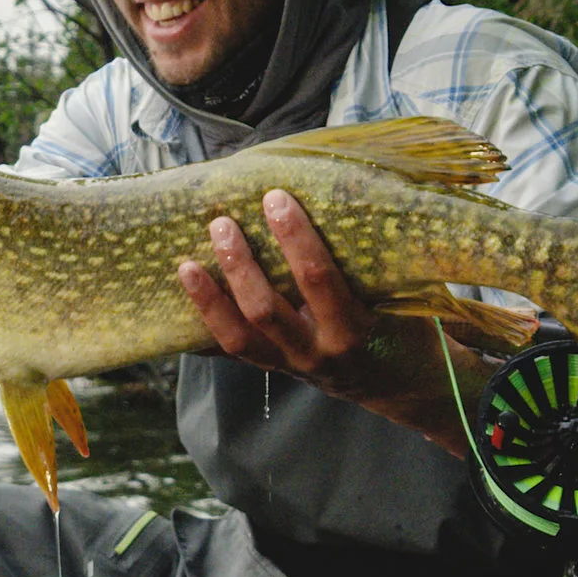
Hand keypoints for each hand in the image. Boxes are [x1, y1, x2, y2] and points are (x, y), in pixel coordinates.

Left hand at [176, 189, 476, 454]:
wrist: (402, 385)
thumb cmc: (404, 327)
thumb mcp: (399, 296)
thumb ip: (368, 260)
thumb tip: (338, 190)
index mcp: (354, 329)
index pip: (318, 280)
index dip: (295, 238)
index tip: (276, 198)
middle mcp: (317, 352)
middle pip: (266, 311)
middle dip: (240, 266)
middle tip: (221, 224)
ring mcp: (291, 365)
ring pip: (239, 337)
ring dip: (209, 299)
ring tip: (186, 264)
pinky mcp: (273, 370)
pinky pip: (230, 354)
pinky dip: (202, 330)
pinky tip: (172, 311)